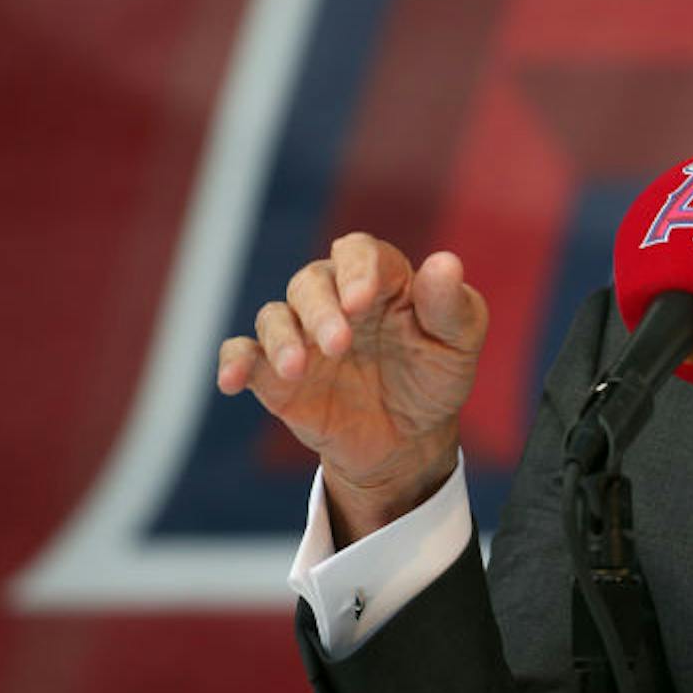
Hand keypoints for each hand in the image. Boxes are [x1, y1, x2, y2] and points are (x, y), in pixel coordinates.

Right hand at [216, 232, 486, 543]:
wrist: (409, 440)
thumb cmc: (435, 377)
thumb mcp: (459, 344)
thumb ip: (451, 305)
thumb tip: (445, 262)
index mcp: (381, 281)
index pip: (359, 252)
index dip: (356, 269)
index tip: (361, 301)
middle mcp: (334, 299)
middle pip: (311, 282)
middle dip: (321, 310)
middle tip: (340, 345)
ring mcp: (302, 335)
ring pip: (274, 316)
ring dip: (281, 339)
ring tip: (297, 369)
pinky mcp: (276, 373)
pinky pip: (244, 354)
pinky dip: (234, 360)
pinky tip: (234, 379)